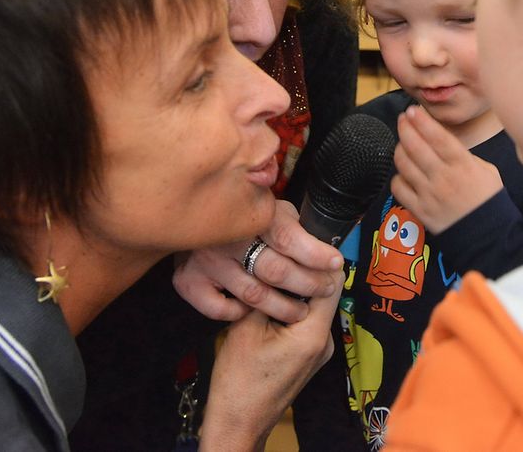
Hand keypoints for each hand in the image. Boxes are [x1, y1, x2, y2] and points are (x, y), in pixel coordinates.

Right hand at [174, 200, 342, 323]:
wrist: (186, 212)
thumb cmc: (241, 216)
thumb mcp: (269, 210)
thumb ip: (291, 226)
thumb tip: (325, 248)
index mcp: (251, 214)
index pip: (288, 238)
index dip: (315, 254)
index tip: (335, 263)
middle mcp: (226, 236)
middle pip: (275, 270)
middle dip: (307, 283)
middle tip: (323, 289)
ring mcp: (205, 260)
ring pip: (254, 294)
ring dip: (283, 306)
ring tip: (300, 310)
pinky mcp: (187, 280)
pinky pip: (219, 307)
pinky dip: (237, 312)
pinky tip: (251, 309)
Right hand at [198, 267, 343, 451]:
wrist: (238, 423)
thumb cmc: (239, 383)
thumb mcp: (246, 327)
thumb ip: (266, 293)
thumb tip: (274, 263)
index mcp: (314, 334)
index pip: (333, 282)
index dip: (319, 258)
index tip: (302, 241)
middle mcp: (324, 342)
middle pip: (323, 293)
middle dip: (304, 273)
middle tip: (281, 255)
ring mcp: (317, 351)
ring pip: (313, 307)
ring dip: (295, 291)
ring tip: (271, 277)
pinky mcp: (307, 356)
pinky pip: (305, 322)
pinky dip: (291, 309)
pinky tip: (270, 303)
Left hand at [391, 105, 502, 232]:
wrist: (487, 233)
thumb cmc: (488, 198)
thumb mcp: (485, 169)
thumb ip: (463, 155)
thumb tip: (443, 143)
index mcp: (462, 165)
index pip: (437, 137)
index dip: (422, 121)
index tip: (413, 110)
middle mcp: (443, 177)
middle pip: (415, 146)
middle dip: (405, 128)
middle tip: (404, 119)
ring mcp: (429, 194)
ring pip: (403, 164)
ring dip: (400, 149)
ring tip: (403, 143)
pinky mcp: (419, 210)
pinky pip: (399, 188)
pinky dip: (398, 177)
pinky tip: (404, 173)